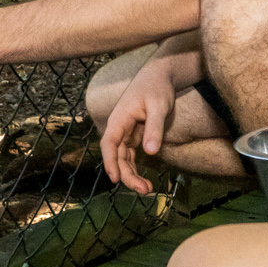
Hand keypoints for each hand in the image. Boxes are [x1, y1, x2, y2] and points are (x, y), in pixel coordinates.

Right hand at [100, 60, 177, 194]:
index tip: (115, 178)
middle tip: (144, 190)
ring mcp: (125, 132)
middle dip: (126, 174)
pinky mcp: (133, 135)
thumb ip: (154, 129)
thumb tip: (151, 152)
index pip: (109, 143)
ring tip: (147, 189)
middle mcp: (119, 127)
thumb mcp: (158, 106)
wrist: (158, 76)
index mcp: (119, 119)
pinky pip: (129, 155)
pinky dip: (135, 168)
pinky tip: (144, 180)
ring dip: (131, 174)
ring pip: (122, 158)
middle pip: (116, 155)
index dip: (110, 161)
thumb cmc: (157, 88)